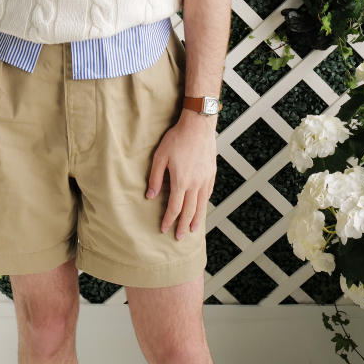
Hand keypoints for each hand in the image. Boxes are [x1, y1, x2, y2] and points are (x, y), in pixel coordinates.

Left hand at [145, 114, 216, 239]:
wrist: (198, 126)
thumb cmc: (176, 139)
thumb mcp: (160, 157)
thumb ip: (155, 178)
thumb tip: (151, 196)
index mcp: (181, 181)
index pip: (175, 207)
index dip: (169, 220)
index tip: (164, 228)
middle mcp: (195, 184)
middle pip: (189, 211)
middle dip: (183, 225)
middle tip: (180, 237)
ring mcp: (205, 179)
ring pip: (201, 205)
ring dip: (197, 219)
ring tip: (193, 229)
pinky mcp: (212, 173)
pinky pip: (208, 193)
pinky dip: (204, 204)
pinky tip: (201, 208)